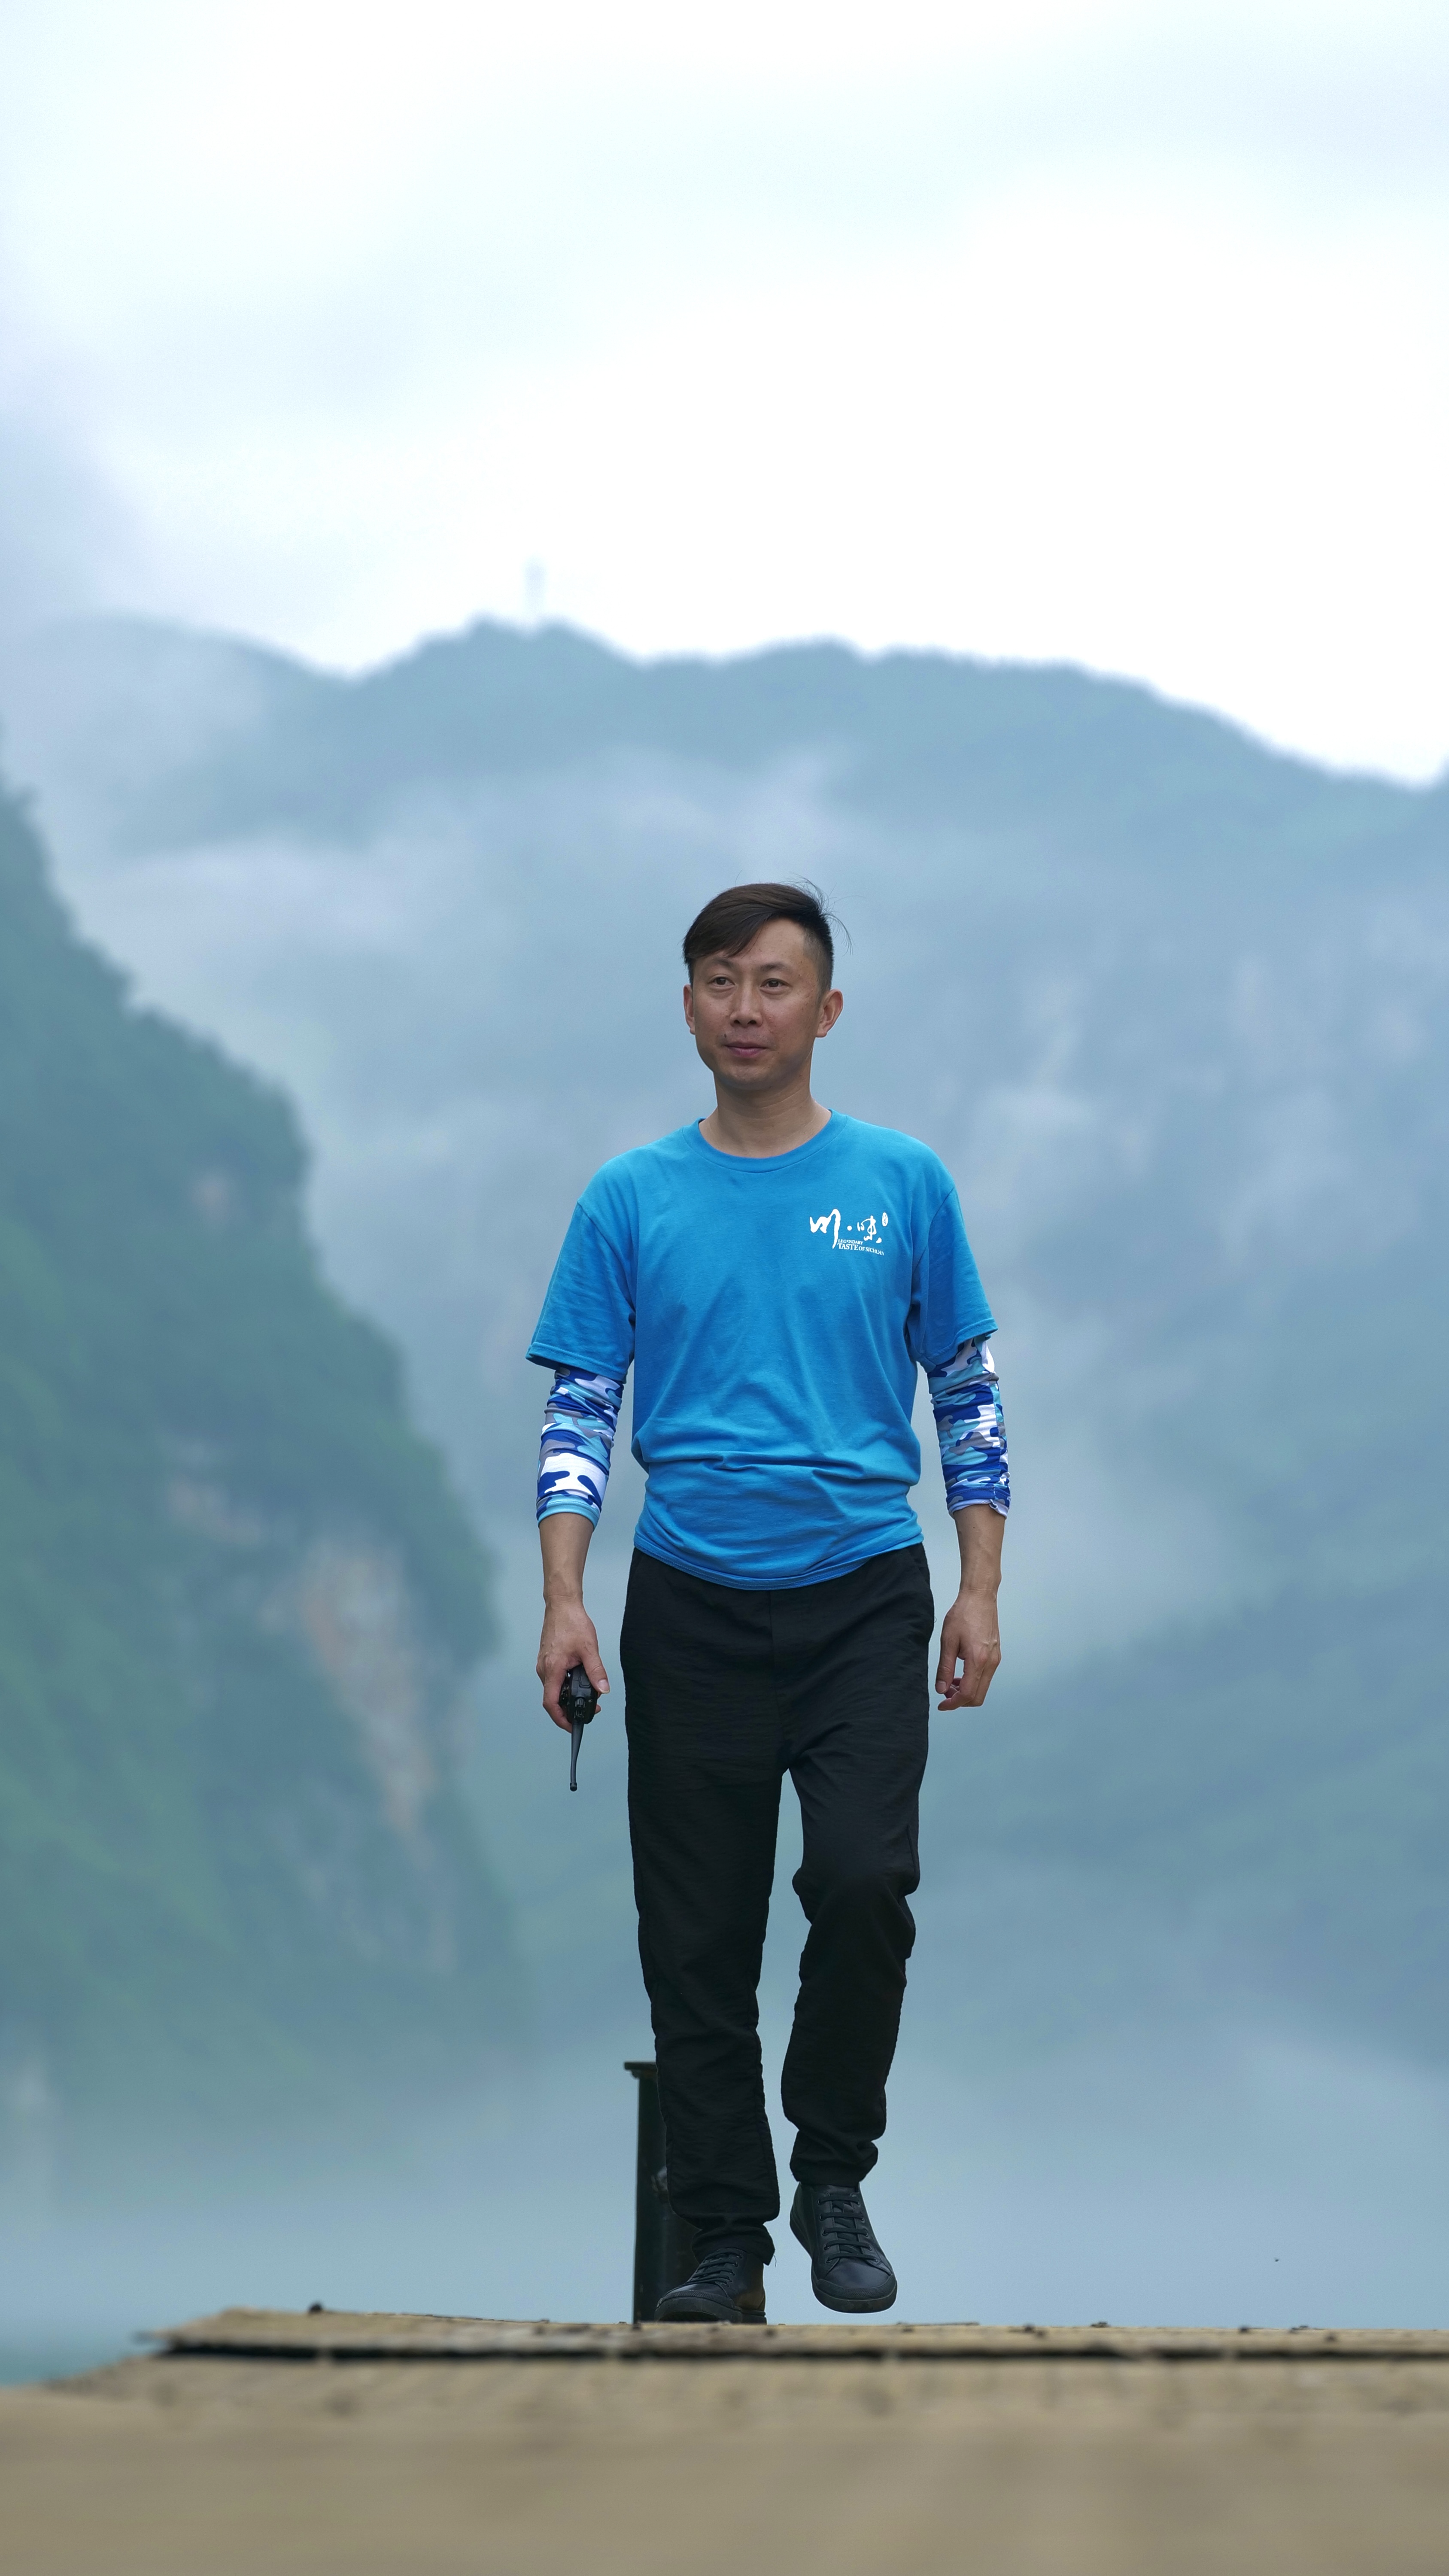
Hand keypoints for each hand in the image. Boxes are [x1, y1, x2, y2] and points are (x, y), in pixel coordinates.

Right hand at [536, 1596, 608, 1730]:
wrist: (562, 1605)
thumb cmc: (572, 1623)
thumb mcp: (589, 1649)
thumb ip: (596, 1671)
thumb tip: (603, 1690)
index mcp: (552, 1669)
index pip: (551, 1703)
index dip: (560, 1718)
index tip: (572, 1725)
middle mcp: (544, 1669)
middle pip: (552, 1698)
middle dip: (569, 1708)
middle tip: (589, 1709)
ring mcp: (544, 1664)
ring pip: (553, 1688)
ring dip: (568, 1696)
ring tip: (587, 1694)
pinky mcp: (547, 1659)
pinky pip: (554, 1679)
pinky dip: (565, 1685)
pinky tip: (578, 1679)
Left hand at [935, 1587, 1000, 1709]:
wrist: (980, 1597)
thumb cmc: (963, 1614)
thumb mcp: (948, 1641)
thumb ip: (945, 1668)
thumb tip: (941, 1689)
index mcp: (978, 1660)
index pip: (968, 1694)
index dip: (954, 1704)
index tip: (942, 1705)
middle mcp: (990, 1663)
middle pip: (978, 1696)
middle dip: (960, 1700)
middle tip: (945, 1693)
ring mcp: (995, 1659)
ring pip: (982, 1688)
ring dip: (967, 1691)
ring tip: (950, 1682)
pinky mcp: (995, 1655)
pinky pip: (985, 1677)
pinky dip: (973, 1681)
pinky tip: (960, 1673)